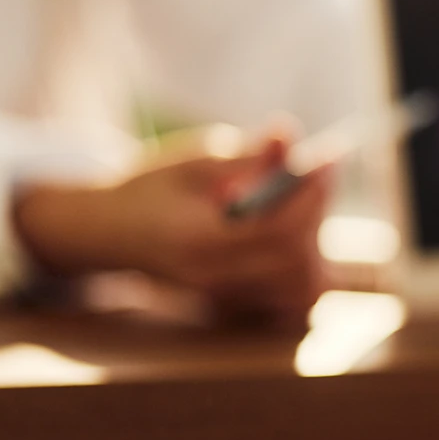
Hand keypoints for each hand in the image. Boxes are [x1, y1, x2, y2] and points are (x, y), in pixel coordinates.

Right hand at [13, 130, 329, 318]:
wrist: (111, 235)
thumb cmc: (149, 189)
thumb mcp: (189, 161)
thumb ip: (243, 155)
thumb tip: (289, 134)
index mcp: (198, 240)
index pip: (277, 229)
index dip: (310, 194)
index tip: (326, 159)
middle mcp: (215, 277)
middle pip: (295, 258)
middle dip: (316, 212)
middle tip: (320, 175)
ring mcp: (227, 297)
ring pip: (302, 288)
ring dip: (316, 241)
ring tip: (302, 204)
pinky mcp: (239, 305)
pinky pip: (292, 299)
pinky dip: (308, 268)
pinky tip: (298, 233)